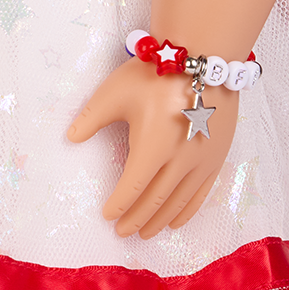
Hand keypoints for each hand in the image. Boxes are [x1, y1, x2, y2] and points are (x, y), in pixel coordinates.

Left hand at [66, 58, 237, 238]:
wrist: (204, 57)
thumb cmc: (156, 74)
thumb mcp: (115, 93)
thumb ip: (91, 119)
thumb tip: (70, 137)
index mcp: (152, 147)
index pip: (132, 188)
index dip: (119, 205)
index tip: (108, 216)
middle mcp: (179, 160)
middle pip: (154, 201)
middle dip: (136, 219)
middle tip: (122, 231)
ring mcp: (202, 161)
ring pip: (178, 202)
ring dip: (159, 220)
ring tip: (145, 232)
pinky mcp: (217, 156)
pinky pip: (201, 194)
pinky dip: (187, 211)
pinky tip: (176, 222)